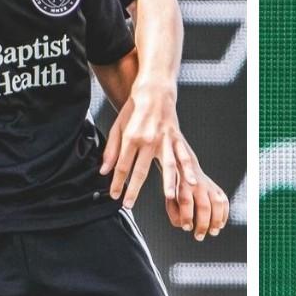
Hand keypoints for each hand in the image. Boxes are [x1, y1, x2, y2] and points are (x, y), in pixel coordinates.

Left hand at [102, 80, 195, 209]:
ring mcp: (164, 139)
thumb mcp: (118, 126)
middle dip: (134, 190)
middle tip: (128, 204)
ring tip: (169, 197)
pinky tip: (191, 182)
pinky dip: (189, 169)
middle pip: (141, 170)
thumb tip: (104, 170)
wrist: (154, 90)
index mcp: (131, 137)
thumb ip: (111, 149)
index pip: (122, 165)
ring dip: (168, 182)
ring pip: (167, 165)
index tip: (114, 195)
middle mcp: (148, 139)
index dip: (117, 182)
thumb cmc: (135, 108)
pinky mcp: (176, 138)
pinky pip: (183, 156)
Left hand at [164, 151, 229, 240]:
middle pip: (204, 206)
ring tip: (213, 232)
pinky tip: (220, 225)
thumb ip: (175, 214)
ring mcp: (210, 187)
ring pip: (217, 204)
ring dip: (216, 220)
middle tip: (199, 237)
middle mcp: (198, 185)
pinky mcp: (218, 189)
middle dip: (202, 224)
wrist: (186, 169)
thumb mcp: (170, 200)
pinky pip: (225, 202)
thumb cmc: (176, 192)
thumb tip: (188, 226)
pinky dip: (224, 215)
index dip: (187, 217)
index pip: (186, 202)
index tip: (187, 228)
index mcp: (183, 187)